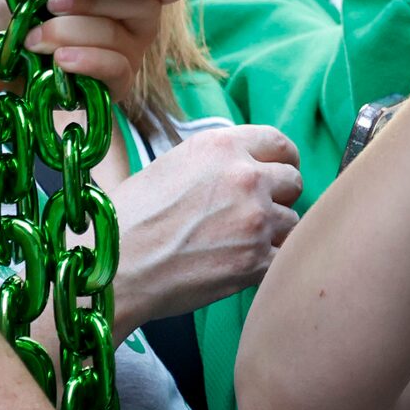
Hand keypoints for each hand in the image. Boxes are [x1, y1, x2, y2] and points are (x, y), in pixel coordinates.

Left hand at [22, 0, 186, 88]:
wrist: (12, 64)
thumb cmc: (30, 20)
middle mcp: (138, 20)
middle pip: (144, 4)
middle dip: (92, 0)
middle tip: (52, 3)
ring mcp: (131, 53)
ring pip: (116, 35)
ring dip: (70, 32)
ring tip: (35, 38)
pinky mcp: (119, 84)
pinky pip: (115, 68)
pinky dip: (86, 60)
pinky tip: (60, 60)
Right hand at [108, 123, 302, 325]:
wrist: (114, 267)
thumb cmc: (130, 218)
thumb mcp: (172, 165)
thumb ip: (216, 162)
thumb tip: (246, 167)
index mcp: (222, 146)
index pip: (280, 143)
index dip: (283, 160)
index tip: (279, 173)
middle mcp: (245, 176)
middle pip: (294, 181)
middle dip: (280, 197)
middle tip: (256, 213)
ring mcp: (255, 219)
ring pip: (290, 222)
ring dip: (272, 233)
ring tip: (236, 244)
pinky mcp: (257, 260)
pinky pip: (282, 258)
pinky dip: (266, 264)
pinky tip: (239, 266)